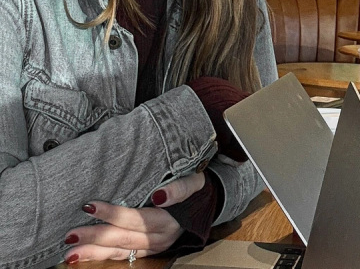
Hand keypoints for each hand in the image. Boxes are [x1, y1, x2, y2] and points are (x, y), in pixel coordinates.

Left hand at [63, 172, 205, 261]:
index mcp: (168, 221)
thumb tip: (159, 196)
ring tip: (70, 252)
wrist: (210, 203)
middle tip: (70, 234)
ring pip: (120, 252)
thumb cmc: (198, 189)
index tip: (89, 206)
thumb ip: (179, 188)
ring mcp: (153, 247)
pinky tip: (86, 256)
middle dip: (95, 237)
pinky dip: (103, 257)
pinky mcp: (149, 251)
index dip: (111, 213)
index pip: (135, 218)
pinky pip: (124, 256)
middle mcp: (159, 238)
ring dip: (94, 253)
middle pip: (123, 238)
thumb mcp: (195, 182)